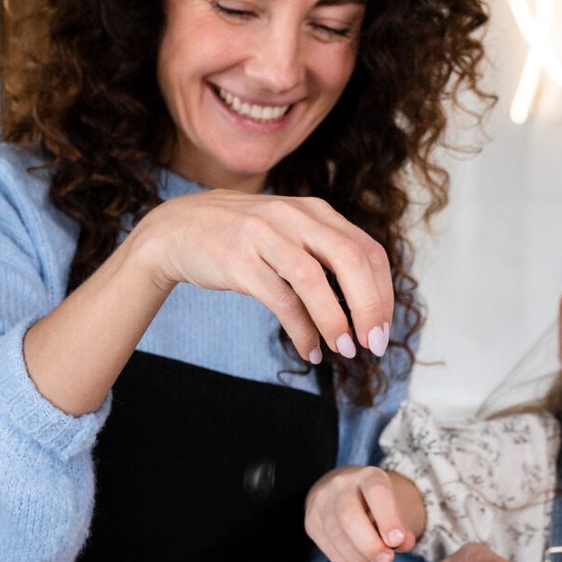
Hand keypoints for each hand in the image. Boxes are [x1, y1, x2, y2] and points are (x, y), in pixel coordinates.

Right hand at [132, 190, 394, 365]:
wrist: (177, 229)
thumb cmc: (242, 238)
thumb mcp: (289, 232)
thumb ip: (324, 253)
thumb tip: (366, 304)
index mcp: (315, 211)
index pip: (367, 250)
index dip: (383, 292)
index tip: (383, 328)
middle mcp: (294, 218)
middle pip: (350, 259)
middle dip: (370, 306)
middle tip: (375, 343)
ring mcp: (264, 236)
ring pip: (314, 280)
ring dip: (336, 320)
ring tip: (345, 349)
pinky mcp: (238, 261)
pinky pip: (280, 299)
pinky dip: (301, 329)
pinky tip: (309, 350)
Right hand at [306, 464, 423, 561]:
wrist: (341, 490)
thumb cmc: (373, 501)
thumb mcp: (393, 505)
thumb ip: (401, 525)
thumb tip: (404, 544)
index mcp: (367, 476)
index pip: (376, 492)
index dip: (388, 518)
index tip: (397, 540)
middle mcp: (340, 485)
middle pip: (349, 516)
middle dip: (369, 544)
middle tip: (385, 561)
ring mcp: (321, 503)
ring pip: (336, 535)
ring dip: (358, 560)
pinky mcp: (312, 523)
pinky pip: (327, 548)